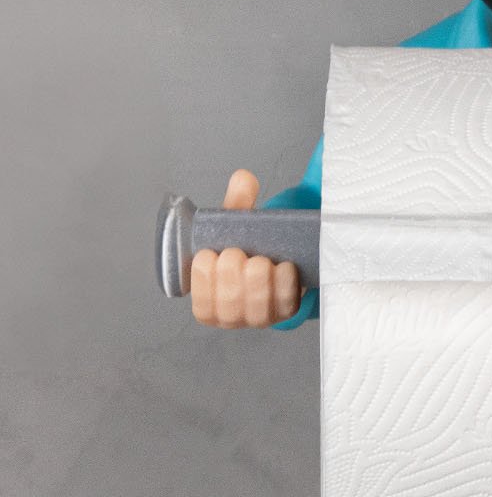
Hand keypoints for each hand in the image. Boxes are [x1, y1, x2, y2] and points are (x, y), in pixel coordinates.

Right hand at [190, 169, 301, 327]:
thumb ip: (237, 203)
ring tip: (260, 261)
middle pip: (229, 304)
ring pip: (256, 310)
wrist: (278, 259)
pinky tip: (284, 267)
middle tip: (236, 253)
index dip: (203, 279)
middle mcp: (232, 316)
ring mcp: (259, 318)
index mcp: (209, 301)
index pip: (202, 304)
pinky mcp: (285, 313)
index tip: (209, 254)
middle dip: (231, 276)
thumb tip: (243, 178)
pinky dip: (284, 286)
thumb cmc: (247, 246)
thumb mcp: (236, 226)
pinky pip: (285, 307)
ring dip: (258, 282)